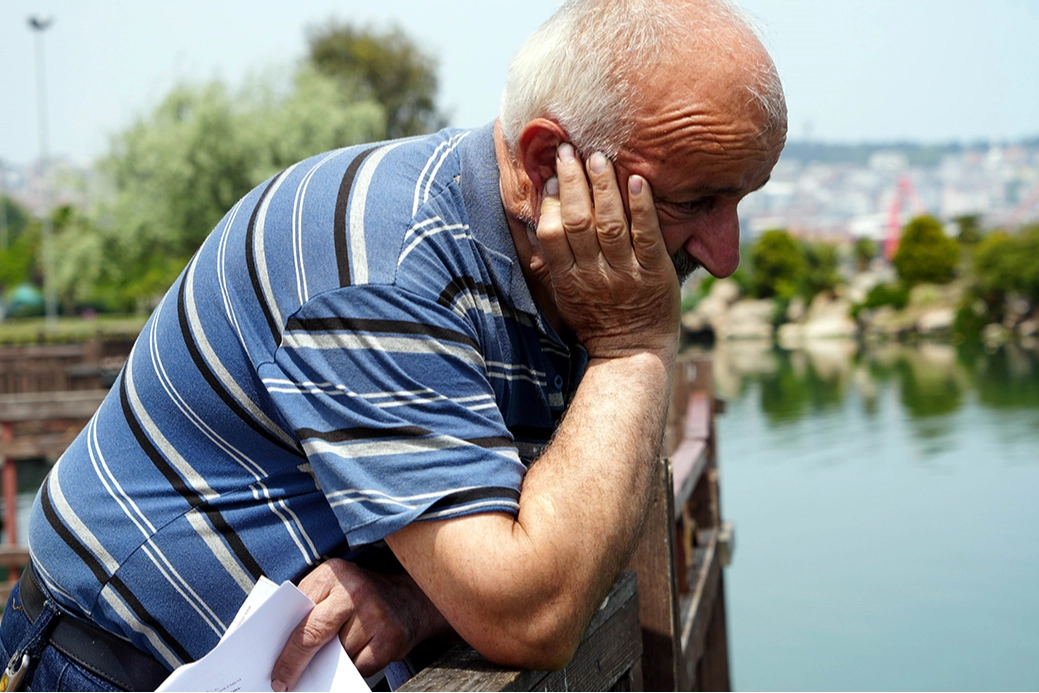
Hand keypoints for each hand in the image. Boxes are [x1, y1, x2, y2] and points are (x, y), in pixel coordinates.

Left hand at [270, 559, 449, 691]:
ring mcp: (376, 614)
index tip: (275, 672)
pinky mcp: (392, 638)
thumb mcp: (333, 587)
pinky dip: (355, 666)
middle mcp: (355, 591)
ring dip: (332, 661)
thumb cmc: (360, 595)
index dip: (286, 649)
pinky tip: (358, 654)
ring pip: (339, 655)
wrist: (410, 596)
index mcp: (334, 574)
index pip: (301, 617)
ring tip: (333, 655)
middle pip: (315, 636)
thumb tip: (281, 647)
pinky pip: (361, 666)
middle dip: (295, 664)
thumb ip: (309, 606)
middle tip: (283, 684)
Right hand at [531, 144, 679, 358]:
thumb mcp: (563, 294)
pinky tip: (638, 181)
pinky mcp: (655, 273)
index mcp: (567, 279)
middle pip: (578, 221)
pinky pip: (647, 236)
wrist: (632, 351)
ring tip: (599, 157)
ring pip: (610, 224)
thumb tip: (535, 219)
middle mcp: (593, 274)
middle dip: (572, 182)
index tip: (551, 175)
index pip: (552, 233)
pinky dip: (642, 207)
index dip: (550, 201)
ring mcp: (625, 273)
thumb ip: (551, 259)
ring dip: (603, 187)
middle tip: (570, 151)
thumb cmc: (595, 318)